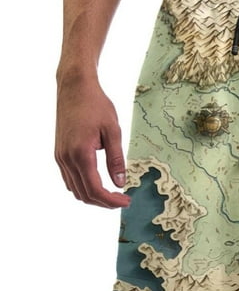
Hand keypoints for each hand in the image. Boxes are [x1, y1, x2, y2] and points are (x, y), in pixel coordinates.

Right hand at [55, 77, 130, 207]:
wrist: (75, 87)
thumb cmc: (96, 105)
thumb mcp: (113, 131)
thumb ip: (116, 159)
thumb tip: (121, 182)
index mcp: (81, 153)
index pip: (95, 189)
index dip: (111, 201)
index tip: (127, 201)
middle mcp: (66, 158)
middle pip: (83, 194)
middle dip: (104, 202)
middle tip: (123, 200)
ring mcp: (60, 157)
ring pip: (74, 189)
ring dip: (93, 196)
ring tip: (113, 194)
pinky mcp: (59, 153)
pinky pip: (69, 179)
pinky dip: (83, 187)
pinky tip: (99, 183)